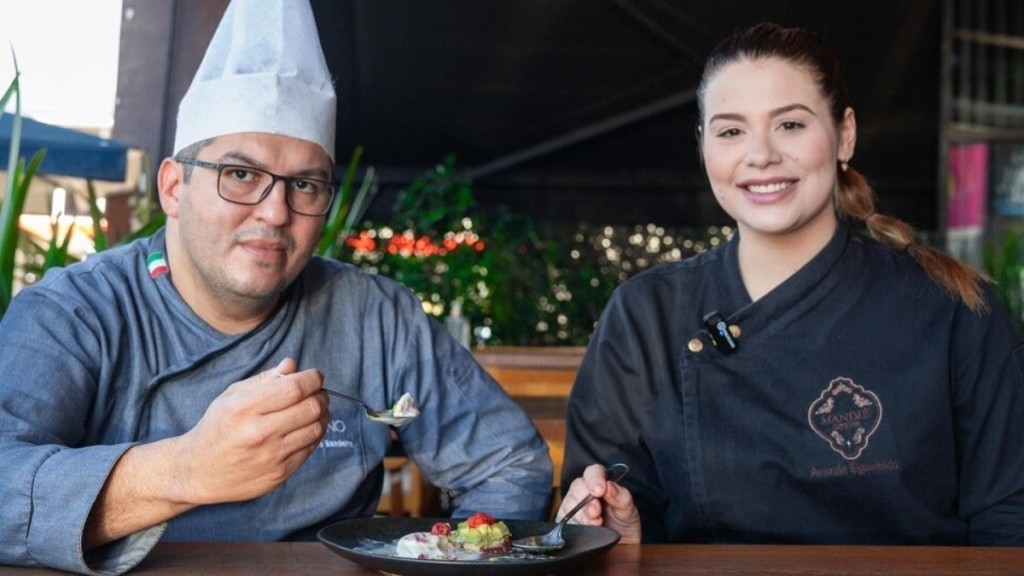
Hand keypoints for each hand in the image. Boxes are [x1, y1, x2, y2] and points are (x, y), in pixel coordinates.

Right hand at [172, 357, 328, 504]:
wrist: (199, 471)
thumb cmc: (216, 428)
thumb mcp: (231, 396)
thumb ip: (264, 379)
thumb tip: (292, 365)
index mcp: (244, 408)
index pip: (294, 388)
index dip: (312, 378)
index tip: (316, 376)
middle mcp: (258, 433)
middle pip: (311, 407)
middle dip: (321, 395)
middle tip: (318, 393)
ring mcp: (271, 456)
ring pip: (316, 428)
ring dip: (322, 415)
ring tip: (313, 410)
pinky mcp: (279, 474)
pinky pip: (310, 449)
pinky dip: (314, 434)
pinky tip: (306, 428)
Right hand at [560, 463, 640, 542]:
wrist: (621, 547)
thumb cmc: (623, 524)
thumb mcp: (628, 510)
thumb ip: (621, 496)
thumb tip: (609, 485)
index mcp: (600, 483)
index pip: (593, 472)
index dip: (594, 479)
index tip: (600, 490)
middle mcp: (583, 492)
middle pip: (578, 486)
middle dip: (587, 499)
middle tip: (596, 512)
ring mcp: (572, 506)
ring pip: (570, 504)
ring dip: (582, 515)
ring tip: (596, 524)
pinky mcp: (565, 522)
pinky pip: (564, 520)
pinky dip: (576, 525)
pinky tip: (586, 530)